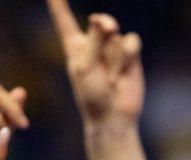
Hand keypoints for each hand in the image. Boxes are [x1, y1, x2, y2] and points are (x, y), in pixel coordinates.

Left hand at [46, 0, 143, 127]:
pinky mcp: (130, 56)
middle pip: (100, 20)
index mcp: (74, 46)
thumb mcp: (85, 66)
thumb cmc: (92, 95)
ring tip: (111, 79)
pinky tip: (123, 75)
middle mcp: (93, 44)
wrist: (113, 116)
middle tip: (108, 28)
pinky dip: (127, 57)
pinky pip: (132, 42)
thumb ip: (93, 41)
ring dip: (115, 57)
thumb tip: (106, 22)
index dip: (58, 4)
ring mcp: (112, 49)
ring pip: (118, 35)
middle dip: (105, 25)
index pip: (64, 19)